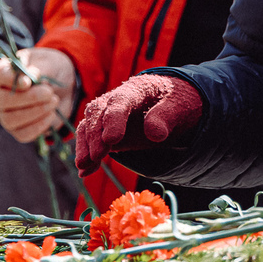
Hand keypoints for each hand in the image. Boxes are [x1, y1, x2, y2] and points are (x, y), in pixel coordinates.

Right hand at [0, 48, 76, 142]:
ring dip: (36, 112)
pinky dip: (39, 125)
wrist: (61, 88)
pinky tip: (51, 114)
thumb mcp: (47, 63)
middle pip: (3, 101)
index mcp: (3, 72)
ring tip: (54, 101)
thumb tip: (32, 77)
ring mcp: (5, 114)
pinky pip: (23, 134)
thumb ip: (39, 68)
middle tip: (49, 92)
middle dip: (29, 98)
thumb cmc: (49, 70)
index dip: (11, 80)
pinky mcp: (17, 130)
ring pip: (11, 120)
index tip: (28, 82)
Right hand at [74, 75, 201, 174]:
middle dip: (95, 135)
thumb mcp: (178, 106)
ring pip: (88, 125)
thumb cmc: (175, 102)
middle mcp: (116, 99)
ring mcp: (107, 113)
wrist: (170, 102)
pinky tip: (85, 172)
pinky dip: (86, 154)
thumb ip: (166, 116)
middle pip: (98, 112)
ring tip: (83, 166)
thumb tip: (154, 133)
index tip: (111, 139)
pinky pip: (90, 139)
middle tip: (96, 156)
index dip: (114, 119)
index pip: (120, 101)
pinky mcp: (105, 128)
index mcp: (136, 89)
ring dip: (84, 146)